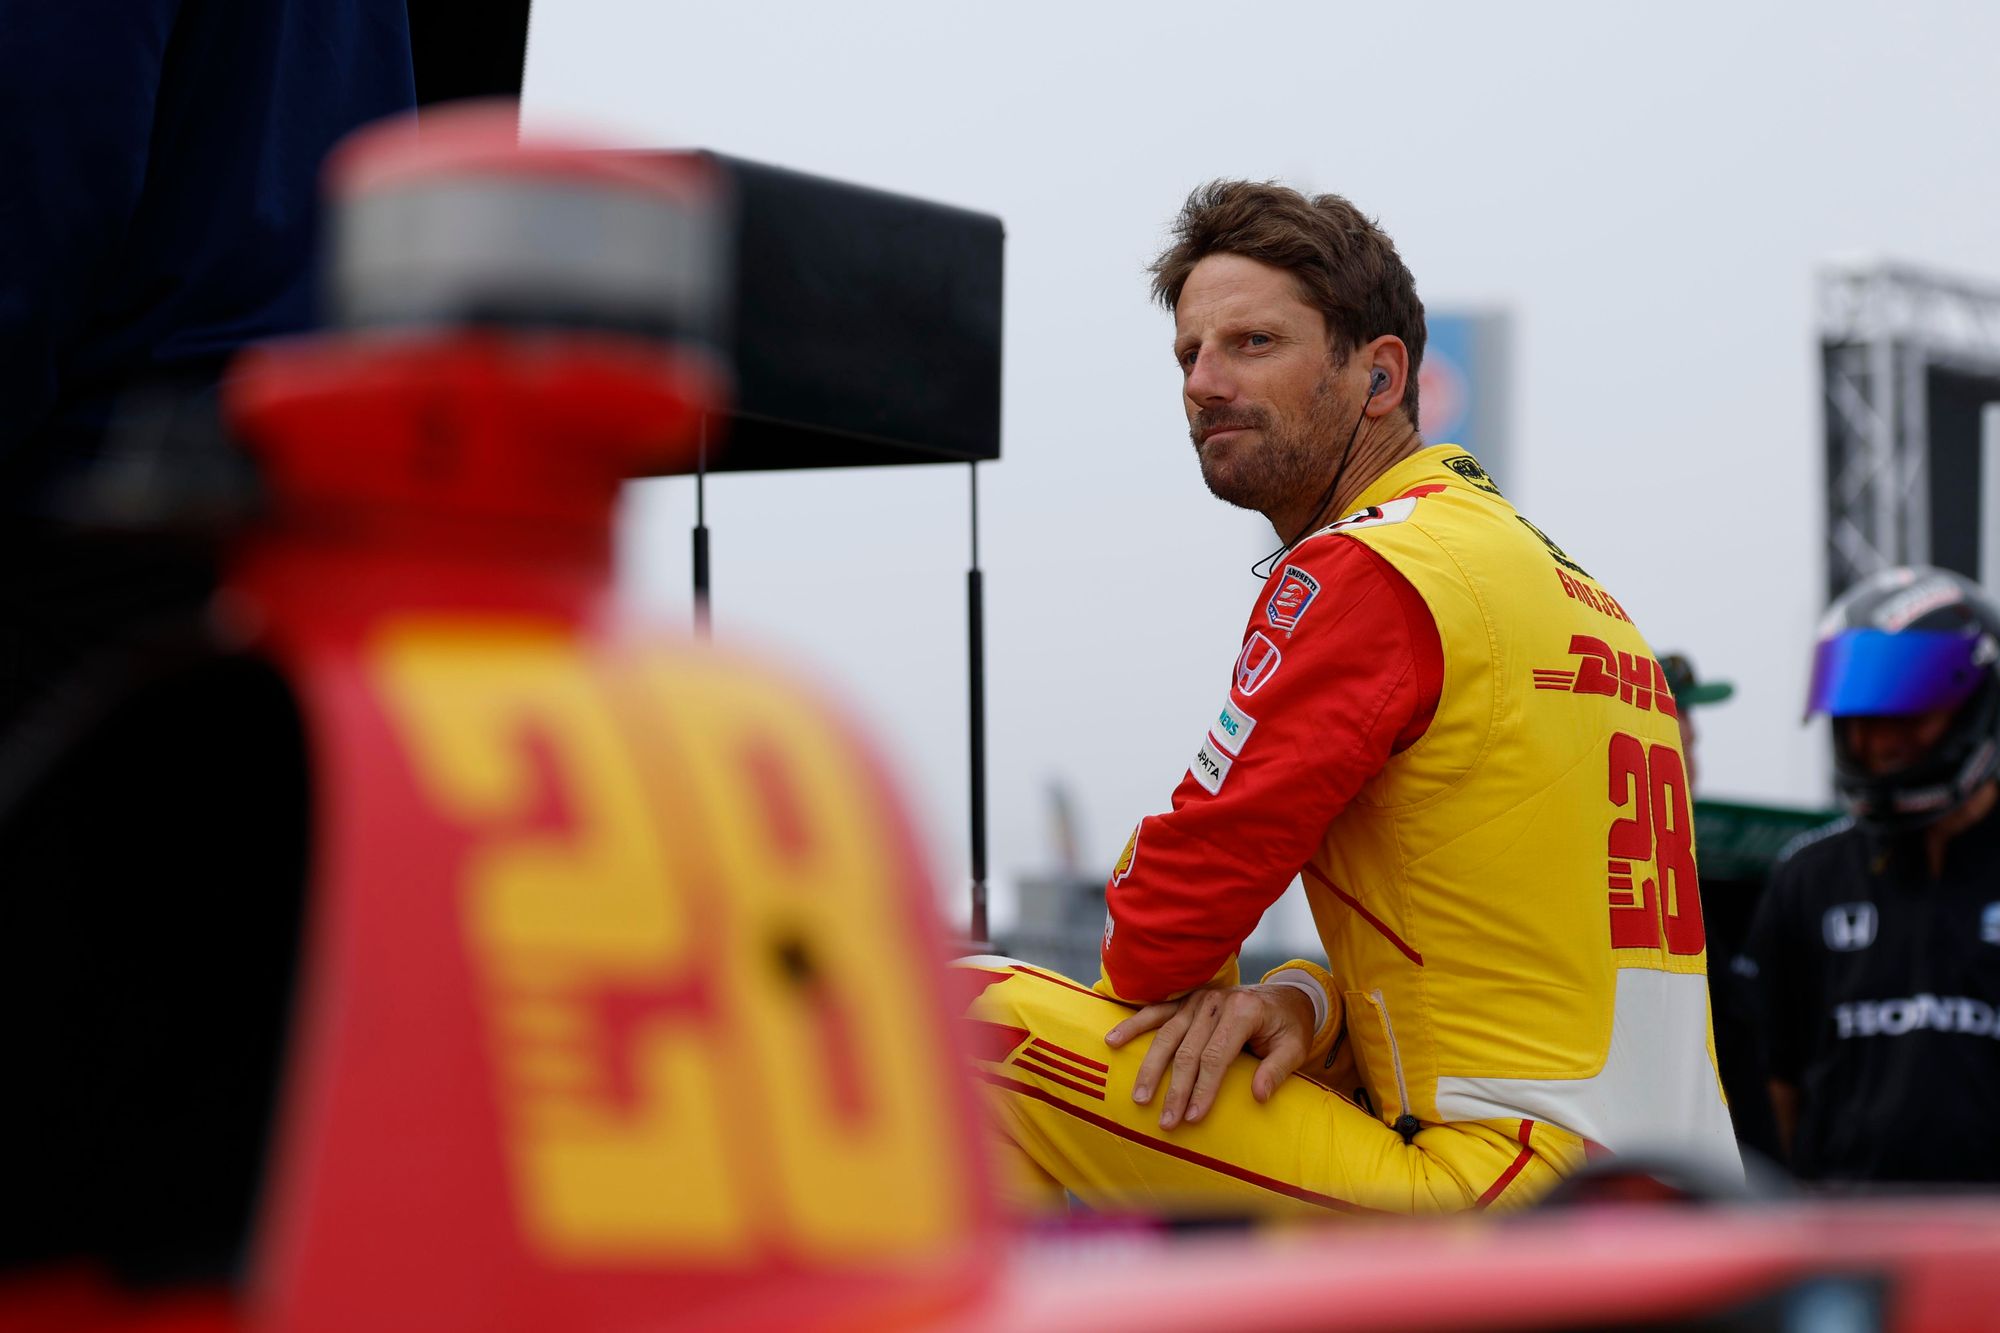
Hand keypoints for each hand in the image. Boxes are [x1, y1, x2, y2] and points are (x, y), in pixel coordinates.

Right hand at [1104, 983, 1315, 1131]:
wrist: (1285, 996)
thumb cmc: (1288, 1027)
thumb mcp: (1295, 1047)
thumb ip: (1277, 1069)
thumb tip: (1257, 1095)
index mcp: (1243, 1011)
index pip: (1216, 1056)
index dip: (1203, 1089)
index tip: (1192, 1118)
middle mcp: (1216, 1001)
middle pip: (1188, 1051)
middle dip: (1175, 1090)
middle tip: (1166, 1123)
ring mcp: (1197, 998)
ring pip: (1167, 1036)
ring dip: (1150, 1068)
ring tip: (1139, 1098)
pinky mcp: (1185, 999)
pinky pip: (1155, 1012)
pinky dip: (1133, 1025)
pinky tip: (1113, 1040)